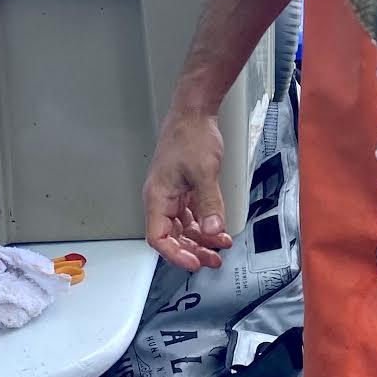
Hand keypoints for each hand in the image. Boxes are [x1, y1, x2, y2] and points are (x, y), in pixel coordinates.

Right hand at [143, 108, 232, 270]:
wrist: (194, 112)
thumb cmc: (190, 135)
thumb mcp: (204, 172)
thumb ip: (209, 203)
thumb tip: (213, 230)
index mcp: (157, 197)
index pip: (158, 238)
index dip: (175, 254)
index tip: (194, 263)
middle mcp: (161, 199)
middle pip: (172, 236)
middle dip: (193, 250)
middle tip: (213, 260)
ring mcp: (172, 194)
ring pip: (183, 227)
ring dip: (201, 240)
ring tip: (220, 247)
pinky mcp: (184, 189)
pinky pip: (192, 215)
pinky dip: (205, 224)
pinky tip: (218, 230)